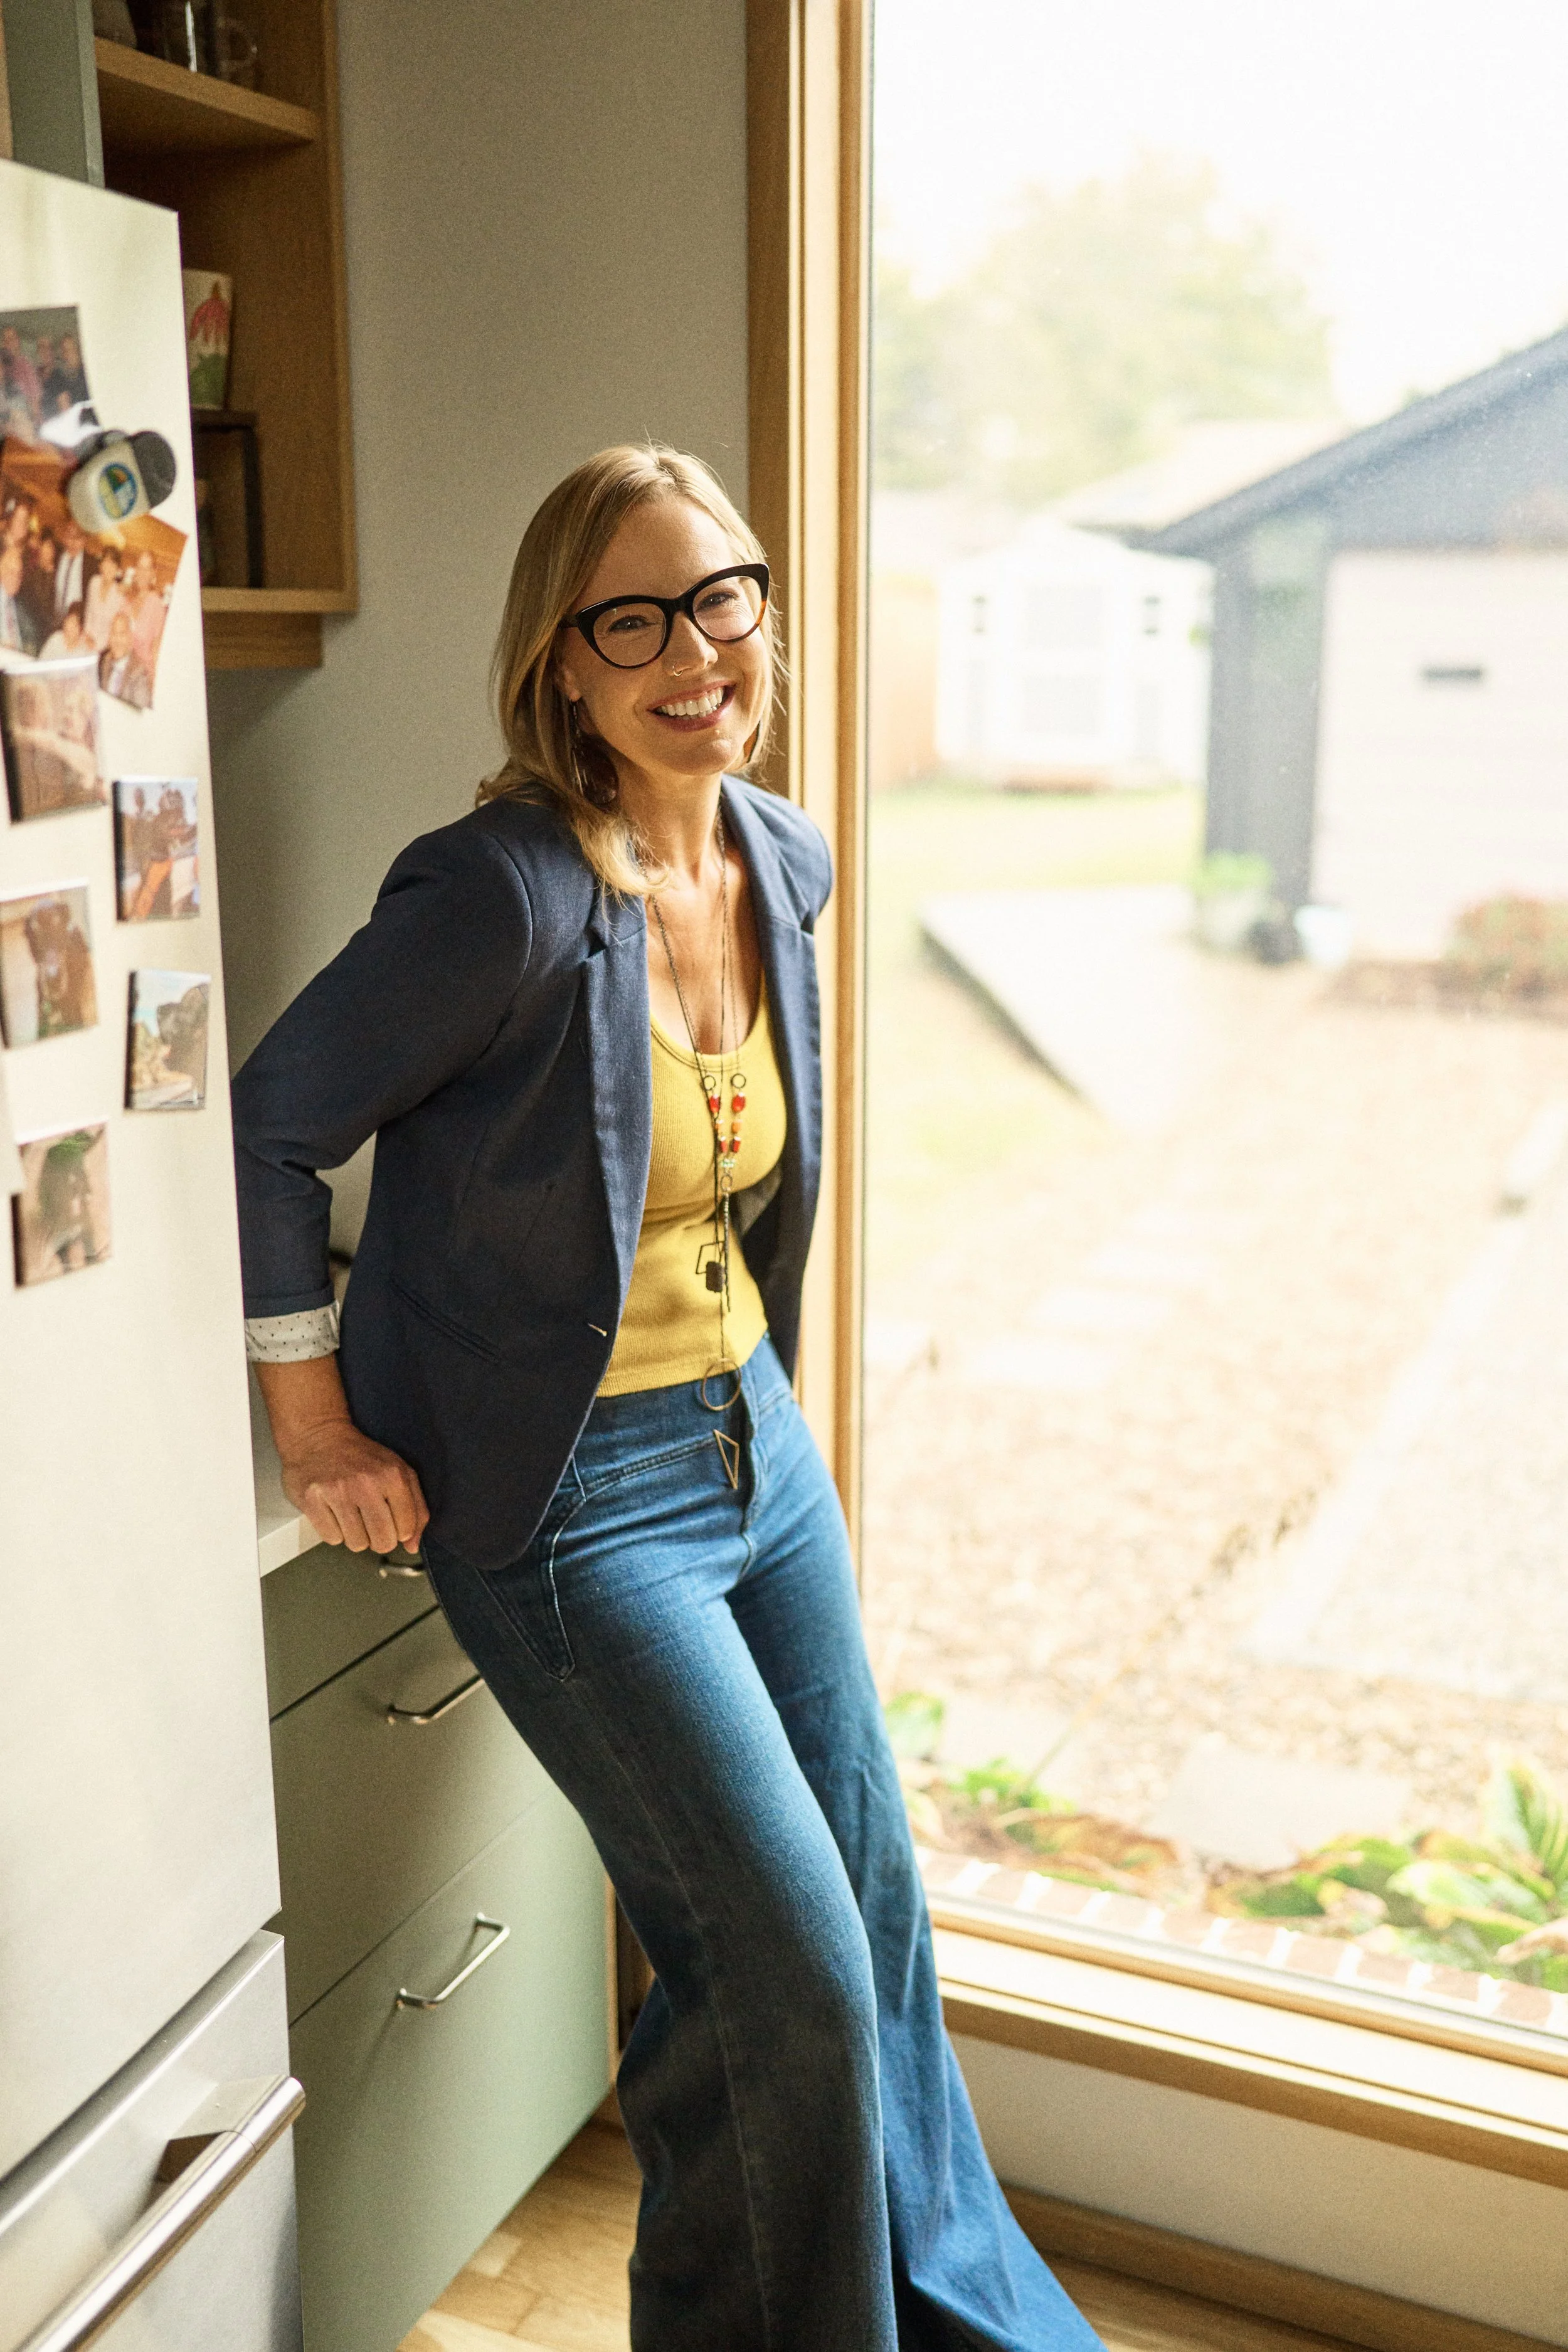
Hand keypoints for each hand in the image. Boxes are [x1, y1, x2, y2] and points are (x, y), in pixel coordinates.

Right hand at [255, 1354, 429, 1554]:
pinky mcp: (311, 1499)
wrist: (319, 1436)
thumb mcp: (399, 1472)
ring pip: (357, 1544)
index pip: (406, 1529)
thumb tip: (413, 1545)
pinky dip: (334, 1531)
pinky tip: (333, 1511)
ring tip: (351, 1513)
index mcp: (393, 1476)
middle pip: (382, 1542)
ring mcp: (337, 1492)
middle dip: (378, 1539)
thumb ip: (416, 1508)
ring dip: (355, 1535)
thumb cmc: (362, 1457)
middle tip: (370, 1522)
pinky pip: (332, 1538)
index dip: (400, 1531)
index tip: (391, 1520)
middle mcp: (366, 1483)